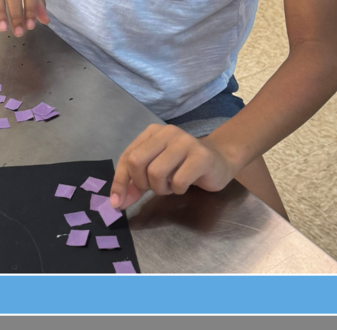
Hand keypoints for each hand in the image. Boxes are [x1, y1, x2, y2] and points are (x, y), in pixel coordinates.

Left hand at [110, 124, 237, 210]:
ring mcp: (185, 142)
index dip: (120, 182)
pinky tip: (185, 185)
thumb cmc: (183, 166)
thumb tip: (117, 202)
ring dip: (161, 188)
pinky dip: (178, 190)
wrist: (220, 161)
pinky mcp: (201, 156)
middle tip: (155, 188)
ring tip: (171, 186)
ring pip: (156, 172)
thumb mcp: (155, 172)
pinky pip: (178, 181)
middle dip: (142, 183)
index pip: (127, 157)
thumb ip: (136, 184)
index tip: (117, 203)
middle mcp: (167, 132)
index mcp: (152, 132)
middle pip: (137, 162)